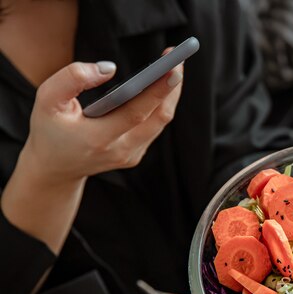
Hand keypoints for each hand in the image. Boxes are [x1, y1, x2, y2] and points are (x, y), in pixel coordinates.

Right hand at [23, 49, 182, 185]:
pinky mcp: (136, 154)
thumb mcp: (46, 100)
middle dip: (171, 86)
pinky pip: (154, 126)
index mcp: (98, 139)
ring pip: (160, 122)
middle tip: (177, 57)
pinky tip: (164, 83)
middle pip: (158, 118)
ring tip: (174, 64)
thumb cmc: (50, 128)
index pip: (136, 113)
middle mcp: (121, 151)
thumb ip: (72, 79)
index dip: (157, 90)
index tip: (173, 68)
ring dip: (170, 93)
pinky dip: (160, 103)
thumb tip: (110, 68)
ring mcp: (131, 155)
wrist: (54, 168)